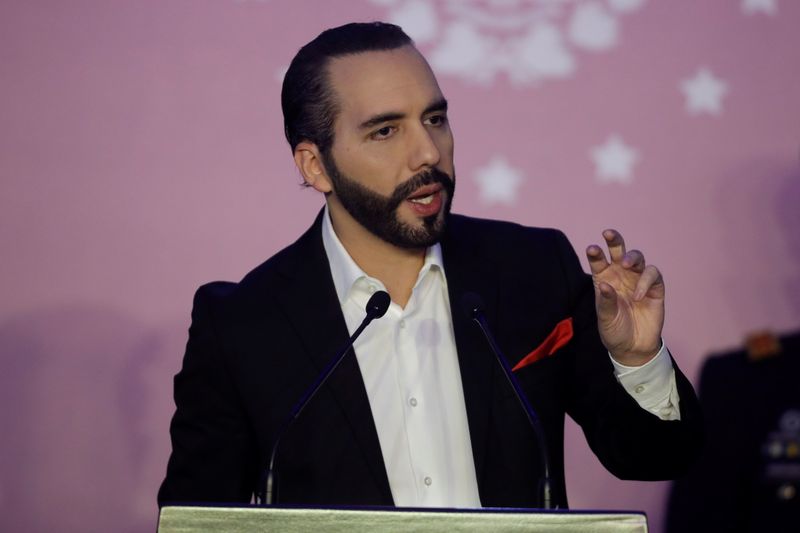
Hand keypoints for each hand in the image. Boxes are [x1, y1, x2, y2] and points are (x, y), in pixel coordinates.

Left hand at [586, 229, 663, 365]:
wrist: (633, 347)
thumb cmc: (614, 330)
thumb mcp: (605, 318)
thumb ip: (606, 302)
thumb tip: (605, 284)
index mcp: (604, 279)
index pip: (598, 261)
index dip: (596, 253)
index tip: (592, 249)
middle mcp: (621, 275)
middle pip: (619, 252)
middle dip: (615, 240)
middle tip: (608, 234)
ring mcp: (638, 280)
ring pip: (637, 258)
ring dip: (632, 257)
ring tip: (627, 265)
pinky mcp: (655, 288)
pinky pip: (653, 275)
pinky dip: (646, 280)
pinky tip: (638, 295)